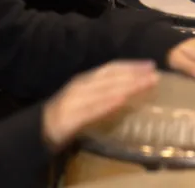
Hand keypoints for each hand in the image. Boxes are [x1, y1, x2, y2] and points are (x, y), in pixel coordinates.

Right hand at [41, 60, 158, 150]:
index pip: (111, 68)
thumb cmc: (67, 115)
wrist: (39, 129)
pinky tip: (121, 100)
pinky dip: (107, 103)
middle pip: (111, 77)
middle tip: (155, 74)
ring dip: (127, 86)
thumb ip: (104, 93)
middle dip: (134, 74)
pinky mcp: (70, 116)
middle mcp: (82, 85)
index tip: (151, 65)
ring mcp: (75, 99)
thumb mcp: (87, 99)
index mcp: (86, 80)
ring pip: (105, 90)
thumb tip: (130, 91)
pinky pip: (91, 109)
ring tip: (145, 84)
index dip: (131, 65)